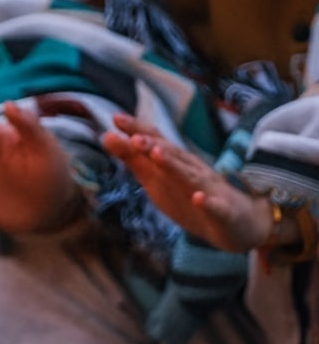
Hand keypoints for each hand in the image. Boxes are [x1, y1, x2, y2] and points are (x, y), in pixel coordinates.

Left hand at [102, 115, 273, 251]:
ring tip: (157, 155)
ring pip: (191, 177)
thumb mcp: (158, 180)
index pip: (156, 144)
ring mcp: (209, 191)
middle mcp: (193, 172)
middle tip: (134, 137)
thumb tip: (107, 137)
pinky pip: (215, 207)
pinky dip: (207, 202)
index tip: (115, 119)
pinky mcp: (223, 212)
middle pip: (172, 156)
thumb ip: (135, 160)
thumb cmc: (191, 198)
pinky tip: (198, 198)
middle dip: (153, 146)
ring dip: (174, 165)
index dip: (137, 132)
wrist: (237, 225)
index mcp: (177, 165)